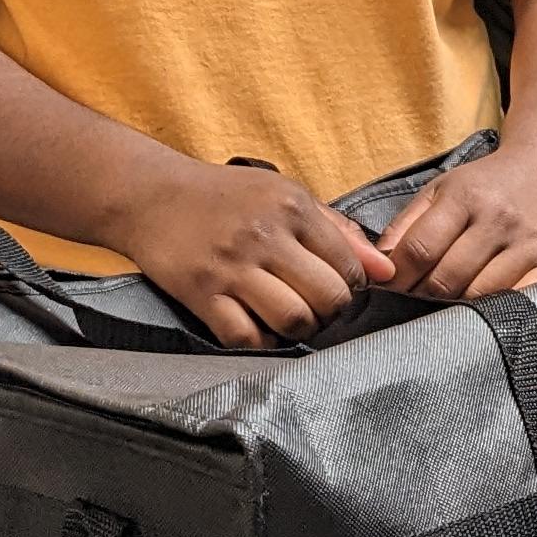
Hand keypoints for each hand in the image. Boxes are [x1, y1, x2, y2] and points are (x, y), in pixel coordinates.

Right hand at [115, 161, 398, 347]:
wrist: (150, 194)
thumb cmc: (224, 197)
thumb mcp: (284, 196)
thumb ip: (337, 231)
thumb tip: (386, 270)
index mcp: (292, 207)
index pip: (349, 265)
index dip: (351, 286)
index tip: (334, 288)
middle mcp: (264, 236)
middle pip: (328, 299)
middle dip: (330, 313)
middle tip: (316, 310)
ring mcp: (232, 267)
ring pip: (293, 321)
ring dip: (298, 330)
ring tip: (288, 319)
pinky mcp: (201, 293)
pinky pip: (246, 338)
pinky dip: (258, 342)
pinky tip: (255, 326)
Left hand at [371, 146, 536, 300]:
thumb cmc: (488, 184)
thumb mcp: (442, 189)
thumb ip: (407, 224)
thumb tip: (378, 264)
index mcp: (465, 196)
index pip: (419, 249)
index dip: (398, 275)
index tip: (391, 284)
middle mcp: (499, 218)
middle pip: (446, 279)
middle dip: (423, 293)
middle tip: (419, 294)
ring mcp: (530, 243)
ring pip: (478, 296)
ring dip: (457, 304)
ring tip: (450, 296)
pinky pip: (518, 302)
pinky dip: (497, 309)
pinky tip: (486, 302)